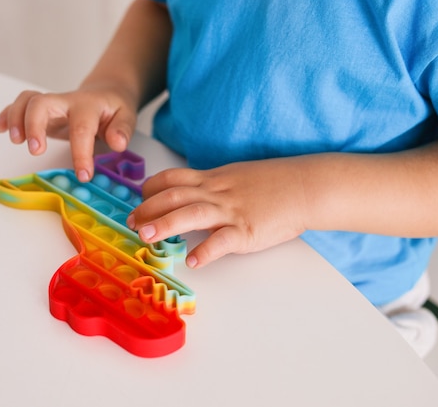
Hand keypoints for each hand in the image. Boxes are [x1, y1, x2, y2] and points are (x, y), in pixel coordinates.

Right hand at [0, 83, 136, 180]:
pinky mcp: (42, 110)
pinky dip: (6, 114)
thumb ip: (122, 130)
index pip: (81, 128)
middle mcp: (66, 101)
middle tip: (35, 151)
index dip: (80, 153)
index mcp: (89, 106)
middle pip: (42, 103)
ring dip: (15, 119)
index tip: (83, 176)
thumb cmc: (115, 108)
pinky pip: (19, 105)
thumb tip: (118, 143)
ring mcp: (52, 105)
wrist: (106, 92)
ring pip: (27, 101)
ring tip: (15, 141)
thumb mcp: (127, 116)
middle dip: (34, 125)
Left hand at [127, 159, 308, 267]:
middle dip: (147, 209)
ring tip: (146, 237)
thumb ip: (214, 185)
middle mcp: (217, 192)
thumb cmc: (275, 183)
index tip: (139, 199)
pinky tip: (193, 261)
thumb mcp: (238, 175)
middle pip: (174, 196)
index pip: (173, 178)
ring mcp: (231, 210)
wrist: (306, 186)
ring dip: (165, 224)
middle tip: (131, 222)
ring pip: (191, 213)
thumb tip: (193, 196)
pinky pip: (222, 241)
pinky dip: (206, 251)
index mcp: (214, 178)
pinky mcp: (247, 230)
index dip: (151, 188)